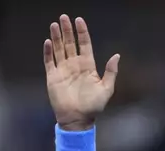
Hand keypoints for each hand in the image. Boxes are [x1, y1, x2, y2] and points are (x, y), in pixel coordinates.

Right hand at [44, 15, 119, 130]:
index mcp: (88, 66)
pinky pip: (49, 61)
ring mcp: (63, 70)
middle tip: (64, 17)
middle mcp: (75, 65)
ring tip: (55, 24)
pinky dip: (48, 51)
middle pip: (70, 43)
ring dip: (57, 37)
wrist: (78, 119)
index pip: (85, 45)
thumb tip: (117, 56)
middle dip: (67, 30)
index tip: (79, 20)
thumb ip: (110, 72)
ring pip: (59, 49)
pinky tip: (48, 41)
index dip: (82, 33)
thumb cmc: (93, 106)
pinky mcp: (53, 76)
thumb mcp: (106, 89)